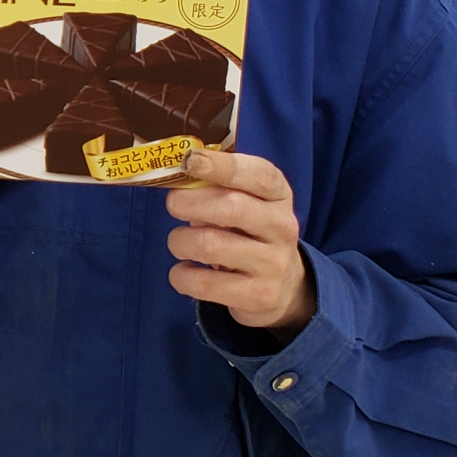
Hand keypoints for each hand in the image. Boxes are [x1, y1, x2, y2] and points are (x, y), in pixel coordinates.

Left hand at [166, 149, 316, 339]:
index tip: (189, 160)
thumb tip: (175, 173)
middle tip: (173, 205)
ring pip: (209, 245)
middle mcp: (282, 226)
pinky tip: (185, 271)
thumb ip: (216, 184)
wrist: (283, 285)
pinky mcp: (259, 296)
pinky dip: (181, 276)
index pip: (258, 174)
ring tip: (180, 242)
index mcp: (278, 194)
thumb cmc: (248, 231)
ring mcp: (273, 263)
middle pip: (230, 207)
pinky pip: (203, 283)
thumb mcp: (246, 201)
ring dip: (180, 241)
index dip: (221, 165)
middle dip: (188, 202)